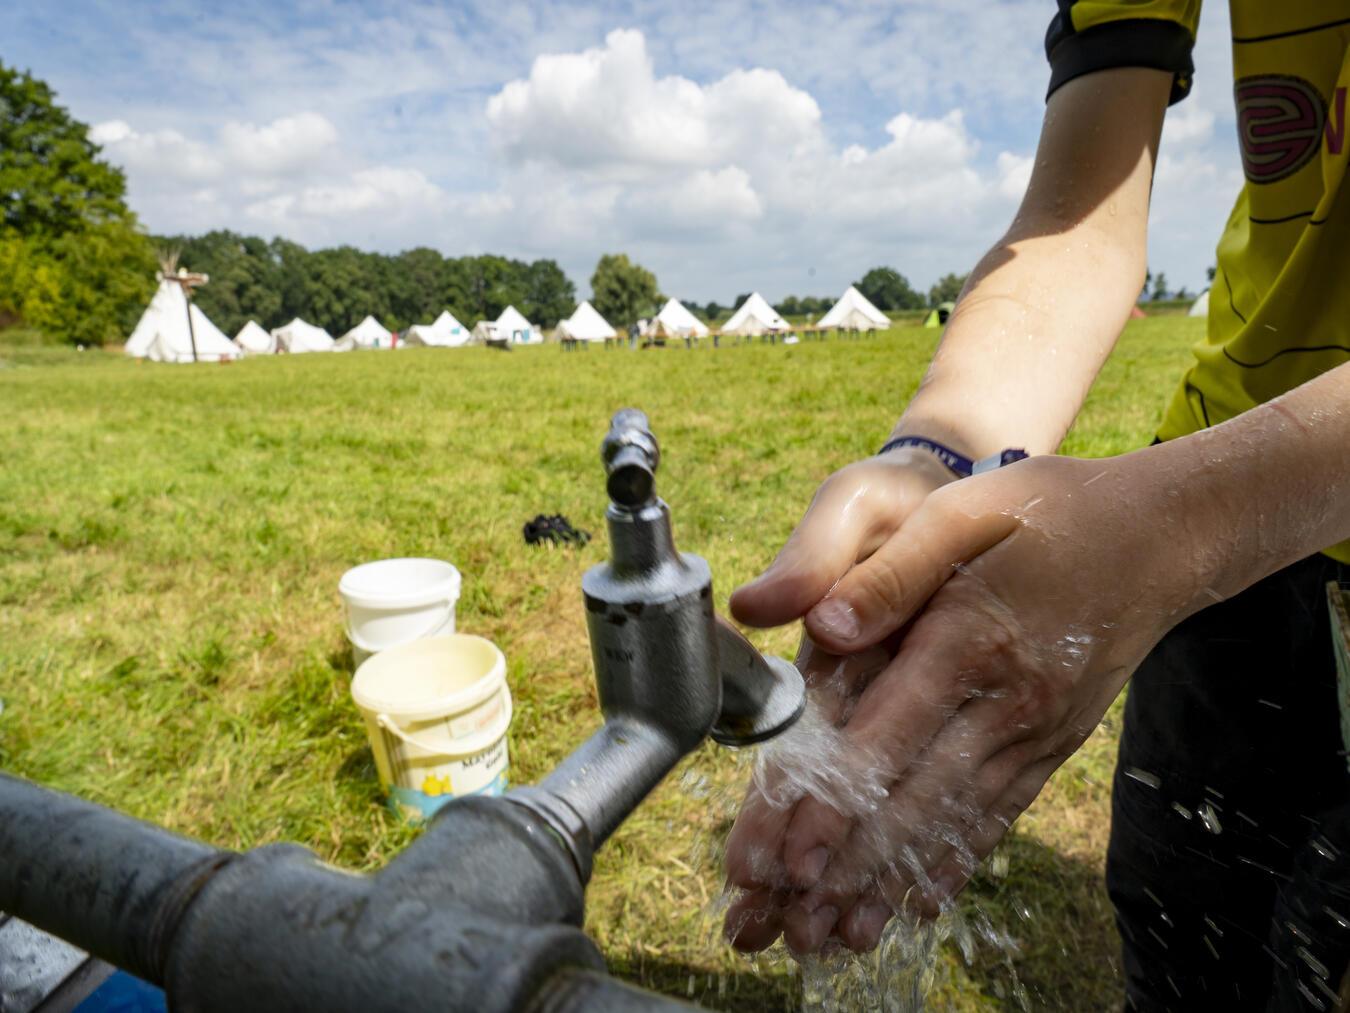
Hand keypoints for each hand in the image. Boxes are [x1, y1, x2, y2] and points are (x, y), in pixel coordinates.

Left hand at [724, 450, 1212, 954]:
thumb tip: (823, 623)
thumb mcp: (964, 512)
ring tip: (837, 938)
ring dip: (889, 882)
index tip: (781, 857)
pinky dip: (954, 863)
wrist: (1160, 538)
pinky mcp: (1051, 745)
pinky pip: (997, 815)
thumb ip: (890, 569)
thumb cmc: (1048, 512)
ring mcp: (1033, 730)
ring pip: (949, 822)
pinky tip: (918, 904)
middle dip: (843, 866)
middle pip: (909, 798)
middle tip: (787, 922)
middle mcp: (1003, 699)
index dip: (829, 802)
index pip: (883, 737)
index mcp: (968, 636)